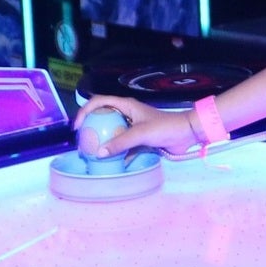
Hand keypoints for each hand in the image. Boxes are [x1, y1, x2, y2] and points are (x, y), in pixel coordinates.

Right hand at [72, 97, 195, 160]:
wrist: (188, 134)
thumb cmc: (165, 127)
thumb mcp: (140, 133)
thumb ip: (121, 142)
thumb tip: (99, 153)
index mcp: (126, 105)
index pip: (99, 102)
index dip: (85, 111)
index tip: (78, 127)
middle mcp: (128, 114)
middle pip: (103, 117)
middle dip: (92, 128)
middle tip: (83, 142)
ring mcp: (134, 127)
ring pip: (113, 133)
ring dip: (105, 143)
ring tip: (93, 155)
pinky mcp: (141, 139)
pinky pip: (124, 146)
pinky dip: (118, 154)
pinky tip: (112, 164)